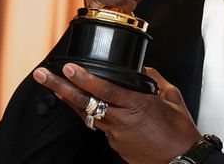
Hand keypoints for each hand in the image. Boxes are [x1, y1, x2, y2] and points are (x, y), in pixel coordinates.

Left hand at [33, 64, 200, 163]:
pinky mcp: (115, 146)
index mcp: (137, 105)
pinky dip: (93, 115)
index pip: (105, 89)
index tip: (67, 68)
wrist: (181, 159)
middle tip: (42, 75)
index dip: (84, 78)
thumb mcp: (173, 97)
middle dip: (60, 87)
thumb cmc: (179, 131)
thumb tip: (145, 69)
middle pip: (84, 102)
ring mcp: (116, 135)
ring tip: (54, 87)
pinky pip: (100, 127)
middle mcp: (122, 120)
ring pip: (88, 115)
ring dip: (71, 100)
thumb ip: (156, 80)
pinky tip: (87, 107)